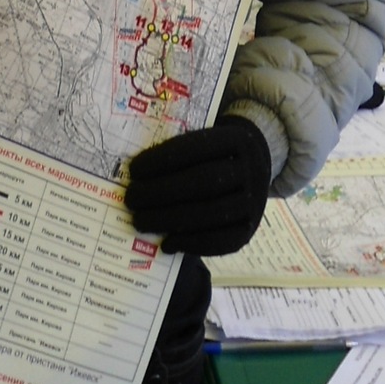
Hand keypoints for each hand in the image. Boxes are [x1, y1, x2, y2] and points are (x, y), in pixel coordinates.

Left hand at [124, 117, 271, 254]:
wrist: (252, 171)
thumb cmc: (214, 156)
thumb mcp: (205, 142)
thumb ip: (179, 152)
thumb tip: (137, 174)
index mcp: (236, 139)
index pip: (197, 147)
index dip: (163, 159)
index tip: (133, 170)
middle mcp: (251, 170)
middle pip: (204, 181)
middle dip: (161, 192)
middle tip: (130, 198)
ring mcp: (254, 203)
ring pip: (211, 213)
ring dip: (169, 220)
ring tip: (139, 221)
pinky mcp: (249, 231)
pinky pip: (221, 242)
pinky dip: (190, 244)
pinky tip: (166, 243)